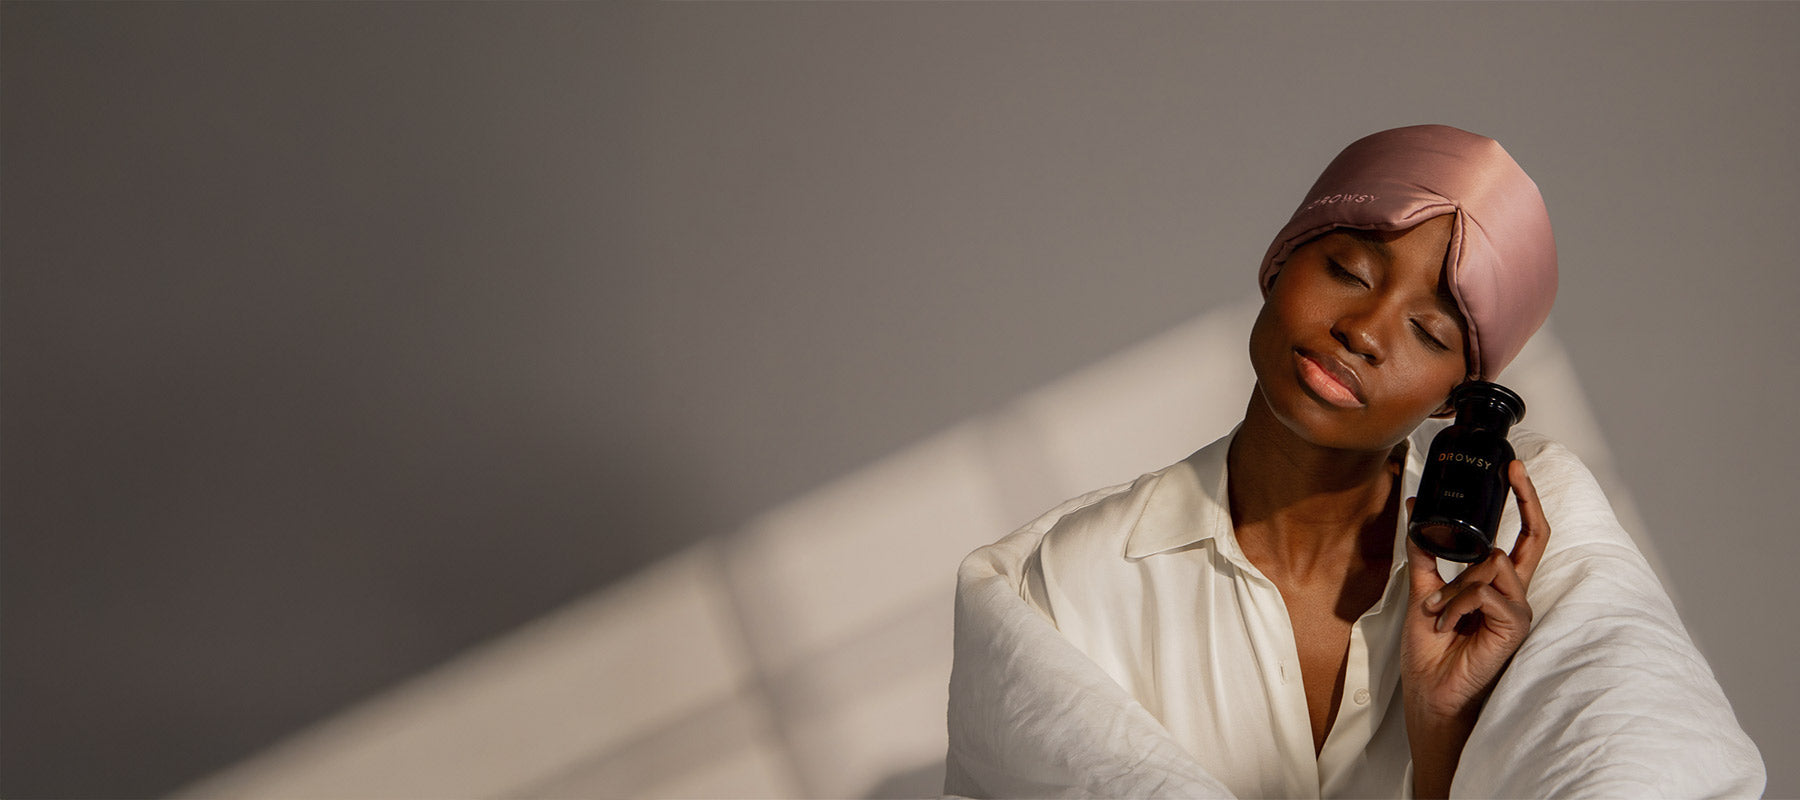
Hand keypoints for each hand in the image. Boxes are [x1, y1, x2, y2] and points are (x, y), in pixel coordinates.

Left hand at [1401, 460, 1550, 795]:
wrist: (1429, 694)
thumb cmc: (1432, 653)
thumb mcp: (1422, 591)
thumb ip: (1425, 554)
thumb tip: (1415, 510)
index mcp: (1498, 585)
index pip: (1524, 535)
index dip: (1526, 500)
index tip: (1514, 467)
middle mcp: (1515, 594)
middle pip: (1531, 538)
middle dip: (1523, 501)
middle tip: (1508, 472)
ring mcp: (1519, 610)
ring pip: (1493, 564)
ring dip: (1454, 586)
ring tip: (1439, 614)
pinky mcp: (1515, 626)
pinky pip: (1487, 591)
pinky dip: (1457, 602)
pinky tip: (1447, 623)